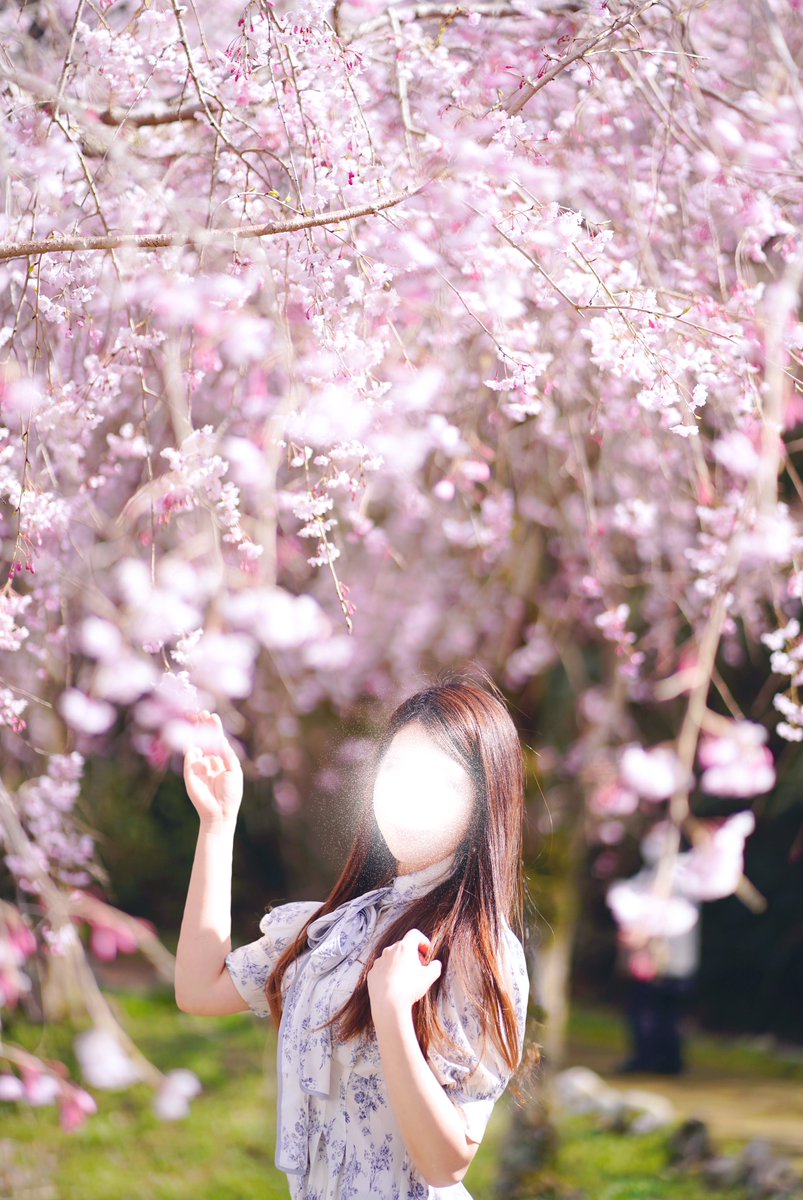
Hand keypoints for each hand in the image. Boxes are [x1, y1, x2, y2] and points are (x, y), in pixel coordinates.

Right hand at [183, 710, 242, 827]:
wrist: (220, 812)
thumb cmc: (230, 794)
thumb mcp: (234, 771)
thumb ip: (228, 755)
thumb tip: (222, 740)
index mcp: (220, 760)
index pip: (216, 740)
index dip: (214, 728)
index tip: (213, 715)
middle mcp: (208, 760)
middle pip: (204, 738)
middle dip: (202, 725)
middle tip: (201, 712)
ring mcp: (198, 765)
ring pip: (194, 744)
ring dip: (194, 731)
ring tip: (195, 717)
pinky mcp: (190, 772)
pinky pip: (188, 756)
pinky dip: (189, 745)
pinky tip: (192, 735)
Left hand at [367, 929, 441, 1019]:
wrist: (388, 1005)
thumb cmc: (409, 988)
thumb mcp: (429, 977)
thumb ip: (436, 966)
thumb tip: (436, 964)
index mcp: (404, 947)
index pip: (414, 934)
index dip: (423, 941)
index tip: (426, 953)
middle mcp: (389, 950)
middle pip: (403, 946)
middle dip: (412, 954)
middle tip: (419, 967)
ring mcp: (379, 961)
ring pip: (392, 957)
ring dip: (400, 963)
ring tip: (406, 978)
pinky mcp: (372, 973)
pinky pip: (382, 969)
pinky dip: (389, 973)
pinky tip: (394, 985)